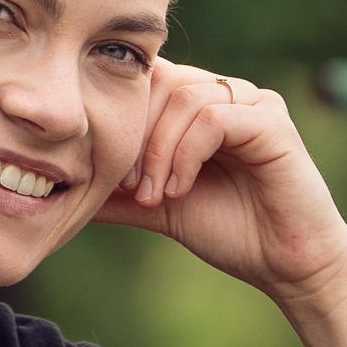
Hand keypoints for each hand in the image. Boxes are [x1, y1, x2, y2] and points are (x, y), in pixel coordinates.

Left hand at [105, 61, 346, 303]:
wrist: (287, 264)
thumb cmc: (232, 231)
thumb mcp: (159, 207)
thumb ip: (119, 192)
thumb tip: (59, 188)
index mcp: (198, 104)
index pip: (145, 81)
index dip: (121, 120)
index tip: (113, 178)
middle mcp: (226, 92)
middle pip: (160, 81)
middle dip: (136, 135)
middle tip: (130, 187)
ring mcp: (252, 101)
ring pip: (183, 98)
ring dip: (158, 151)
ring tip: (156, 195)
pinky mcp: (271, 120)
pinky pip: (213, 118)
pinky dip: (186, 154)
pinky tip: (181, 190)